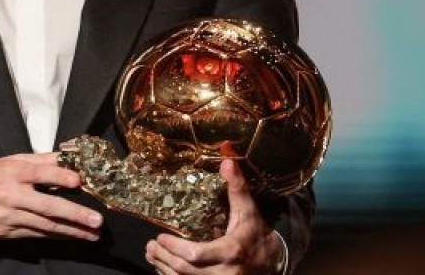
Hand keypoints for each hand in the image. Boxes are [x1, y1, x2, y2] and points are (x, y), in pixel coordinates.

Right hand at [0, 152, 102, 240]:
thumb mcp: (6, 161)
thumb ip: (37, 161)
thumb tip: (66, 158)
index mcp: (10, 172)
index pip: (38, 173)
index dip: (59, 176)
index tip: (79, 180)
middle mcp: (10, 195)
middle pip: (47, 206)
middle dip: (74, 214)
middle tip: (97, 220)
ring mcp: (8, 217)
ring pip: (45, 225)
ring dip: (71, 231)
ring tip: (92, 234)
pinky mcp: (7, 232)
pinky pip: (35, 234)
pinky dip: (55, 235)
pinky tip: (71, 236)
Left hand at [144, 159, 285, 273]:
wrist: (275, 262)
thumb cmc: (257, 234)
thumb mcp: (249, 211)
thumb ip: (237, 187)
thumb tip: (227, 161)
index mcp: (230, 252)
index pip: (195, 254)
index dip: (174, 248)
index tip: (160, 236)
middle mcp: (223, 273)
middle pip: (184, 269)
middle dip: (163, 257)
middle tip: (150, 245)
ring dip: (163, 268)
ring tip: (151, 253)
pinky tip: (164, 268)